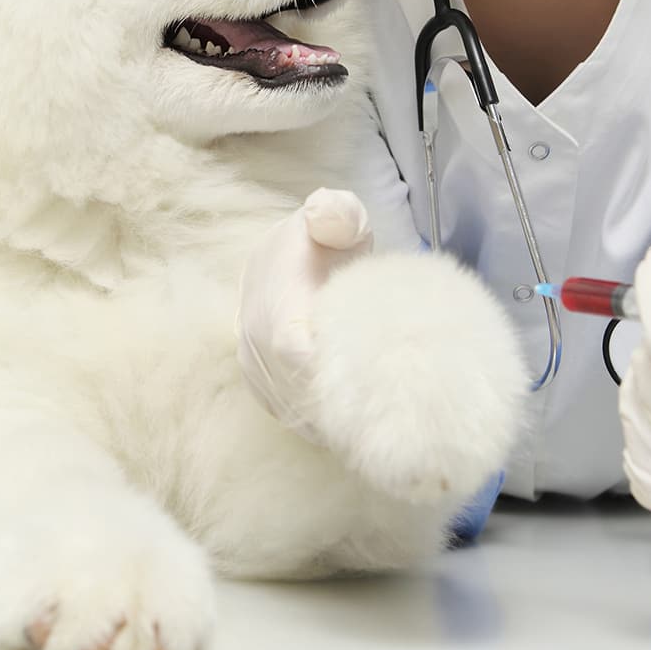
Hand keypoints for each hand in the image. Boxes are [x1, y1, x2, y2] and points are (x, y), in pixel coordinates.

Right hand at [235, 188, 374, 441]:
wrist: (279, 257)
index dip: (330, 377)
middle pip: (299, 393)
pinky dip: (319, 426)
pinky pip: (287, 415)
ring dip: (332, 424)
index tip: (374, 387)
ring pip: (293, 410)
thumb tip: (330, 224)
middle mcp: (256, 344)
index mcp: (275, 308)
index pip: (295, 354)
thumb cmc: (319, 241)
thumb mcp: (336, 216)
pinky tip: (355, 434)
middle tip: (395, 422)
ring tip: (381, 435)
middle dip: (342, 410)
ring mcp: (254, 368)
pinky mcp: (260, 385)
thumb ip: (337, 213)